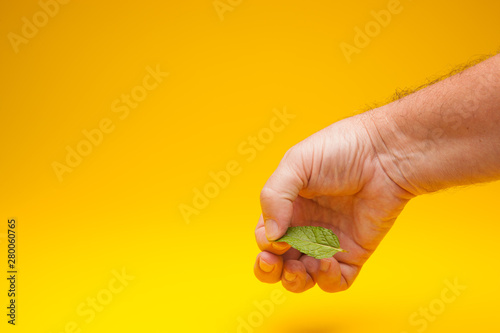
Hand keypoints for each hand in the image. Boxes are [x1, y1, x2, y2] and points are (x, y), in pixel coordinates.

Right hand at [253, 114, 413, 292]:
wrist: (386, 154)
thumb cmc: (341, 150)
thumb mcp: (296, 163)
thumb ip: (274, 197)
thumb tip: (271, 236)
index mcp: (289, 205)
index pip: (266, 236)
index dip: (266, 244)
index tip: (278, 238)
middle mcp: (306, 226)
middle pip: (280, 262)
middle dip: (270, 270)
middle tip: (273, 264)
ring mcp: (330, 241)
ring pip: (304, 276)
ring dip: (296, 280)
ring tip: (299, 269)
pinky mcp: (354, 252)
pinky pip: (337, 280)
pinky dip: (327, 280)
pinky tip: (327, 263)